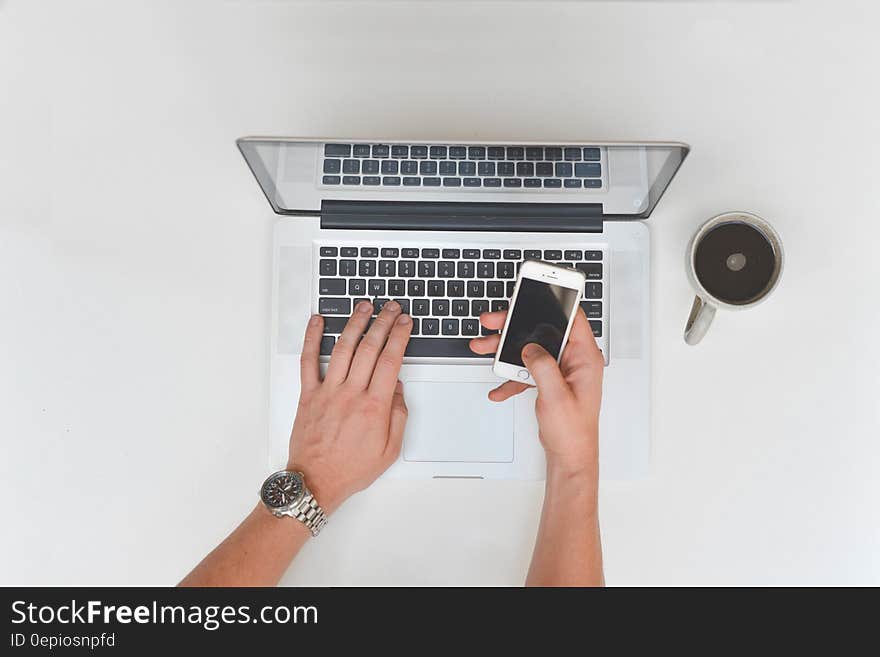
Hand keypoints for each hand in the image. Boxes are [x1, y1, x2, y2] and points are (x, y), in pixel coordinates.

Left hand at [288, 300, 411, 513]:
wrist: (316, 481)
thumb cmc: (350, 468)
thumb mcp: (390, 449)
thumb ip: (398, 415)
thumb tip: (397, 388)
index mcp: (374, 407)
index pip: (390, 361)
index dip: (399, 337)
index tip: (405, 323)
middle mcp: (351, 394)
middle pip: (370, 348)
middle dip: (383, 323)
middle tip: (391, 308)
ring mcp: (328, 392)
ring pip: (343, 348)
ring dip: (355, 323)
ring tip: (364, 306)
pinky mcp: (309, 395)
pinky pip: (309, 360)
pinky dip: (312, 338)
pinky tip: (318, 322)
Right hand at [468, 309, 603, 478]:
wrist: (569, 456)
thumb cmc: (573, 431)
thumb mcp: (556, 395)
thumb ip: (542, 366)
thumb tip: (530, 348)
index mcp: (585, 358)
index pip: (573, 318)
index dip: (556, 301)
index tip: (537, 291)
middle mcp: (575, 360)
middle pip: (544, 330)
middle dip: (516, 325)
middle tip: (494, 320)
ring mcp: (562, 370)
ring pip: (531, 348)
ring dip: (507, 350)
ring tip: (485, 346)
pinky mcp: (550, 381)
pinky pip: (527, 369)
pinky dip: (512, 375)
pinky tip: (499, 387)